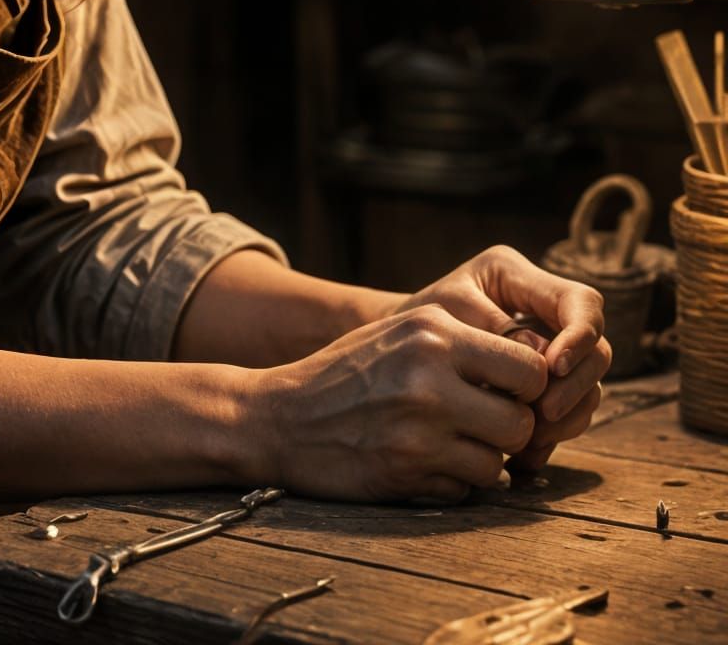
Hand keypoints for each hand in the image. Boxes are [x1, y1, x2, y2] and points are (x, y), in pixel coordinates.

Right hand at [248, 303, 547, 503]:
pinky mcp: (407, 471)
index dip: (528, 389)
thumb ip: (463, 347)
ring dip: (482, 461)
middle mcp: (430, 374)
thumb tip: (540, 374)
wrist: (279, 416)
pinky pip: (466, 489)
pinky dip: (453, 483)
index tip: (507, 396)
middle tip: (483, 428)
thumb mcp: (402, 336)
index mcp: (433, 330)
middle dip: (511, 432)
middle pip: (523, 420)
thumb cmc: (348, 374)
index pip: (530, 366)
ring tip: (447, 445)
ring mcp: (419, 426)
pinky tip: (420, 463)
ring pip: (500, 461)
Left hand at [396, 245, 610, 468]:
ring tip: (528, 442)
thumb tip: (545, 365)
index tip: (551, 367)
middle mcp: (542, 310)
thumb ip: (493, 331)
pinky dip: (552, 437)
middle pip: (597, 350)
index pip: (582, 303)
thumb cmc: (410, 325)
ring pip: (588, 388)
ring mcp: (548, 350)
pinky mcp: (543, 387)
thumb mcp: (444, 316)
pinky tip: (524, 458)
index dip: (579, 337)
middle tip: (542, 415)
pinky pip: (568, 414)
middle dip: (575, 386)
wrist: (390, 354)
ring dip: (567, 418)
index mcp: (519, 278)